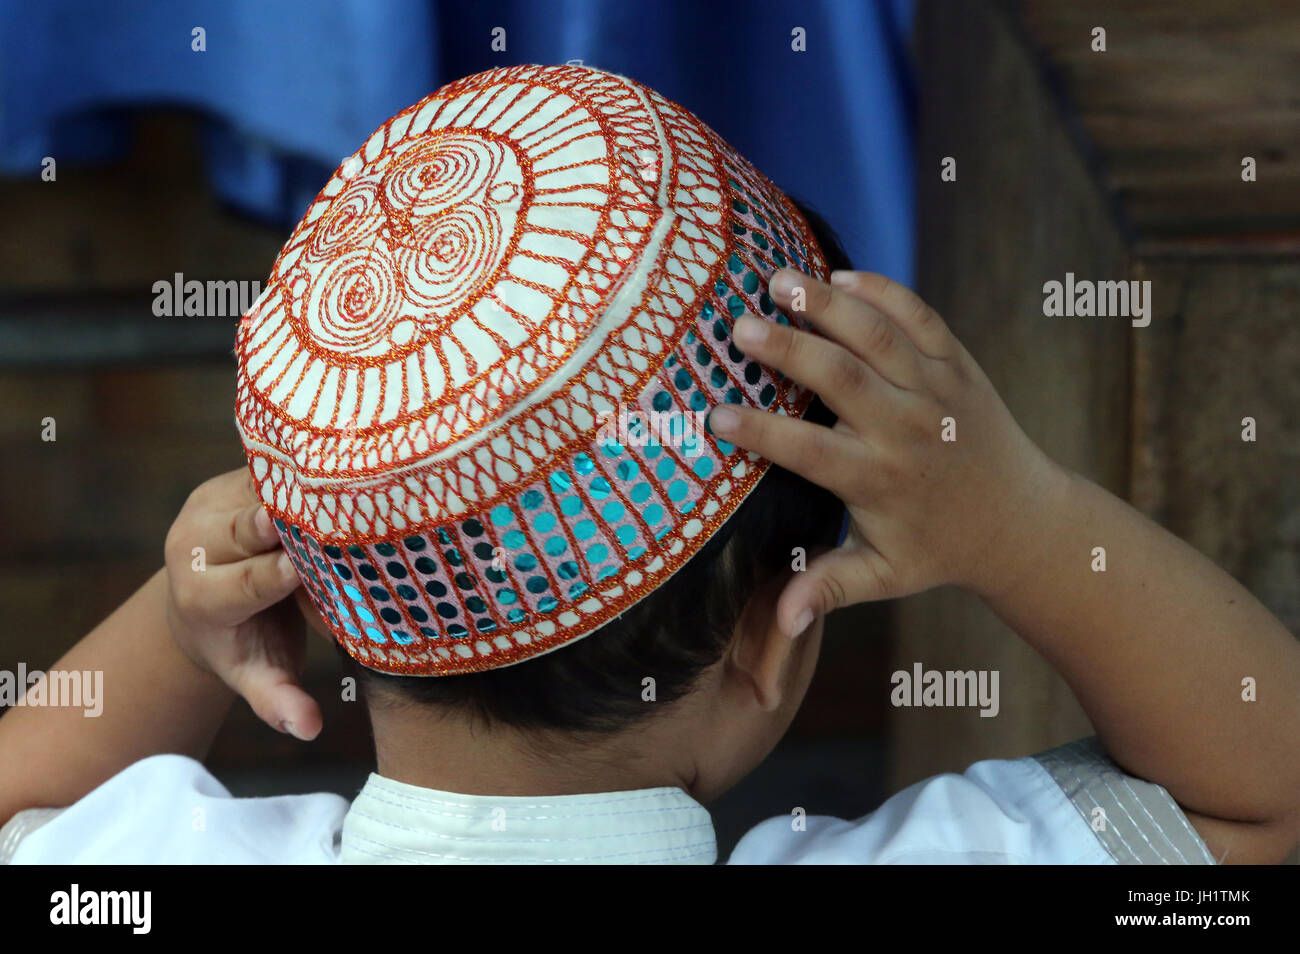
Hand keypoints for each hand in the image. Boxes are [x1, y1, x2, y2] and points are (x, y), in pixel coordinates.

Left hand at [163, 468, 321, 739]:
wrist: (201, 596)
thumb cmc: (244, 644)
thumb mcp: (256, 675)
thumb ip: (278, 700)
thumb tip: (308, 730)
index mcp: (201, 597)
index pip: (242, 584)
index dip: (274, 574)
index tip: (305, 567)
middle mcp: (193, 544)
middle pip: (246, 528)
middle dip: (286, 521)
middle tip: (335, 512)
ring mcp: (209, 504)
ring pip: (259, 490)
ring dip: (304, 489)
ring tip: (351, 485)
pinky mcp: (230, 477)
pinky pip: (271, 468)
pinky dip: (306, 471)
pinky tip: (345, 469)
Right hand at [706, 268, 1069, 635]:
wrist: (1020, 519)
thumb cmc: (937, 548)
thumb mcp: (882, 576)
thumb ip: (828, 590)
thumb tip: (780, 625)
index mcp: (878, 480)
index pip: (808, 451)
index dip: (758, 433)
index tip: (712, 415)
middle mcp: (906, 430)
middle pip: (840, 377)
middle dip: (786, 349)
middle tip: (736, 326)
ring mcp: (935, 391)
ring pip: (876, 335)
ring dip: (826, 302)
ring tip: (778, 277)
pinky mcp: (957, 364)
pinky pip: (917, 316)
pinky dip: (881, 291)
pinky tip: (839, 274)